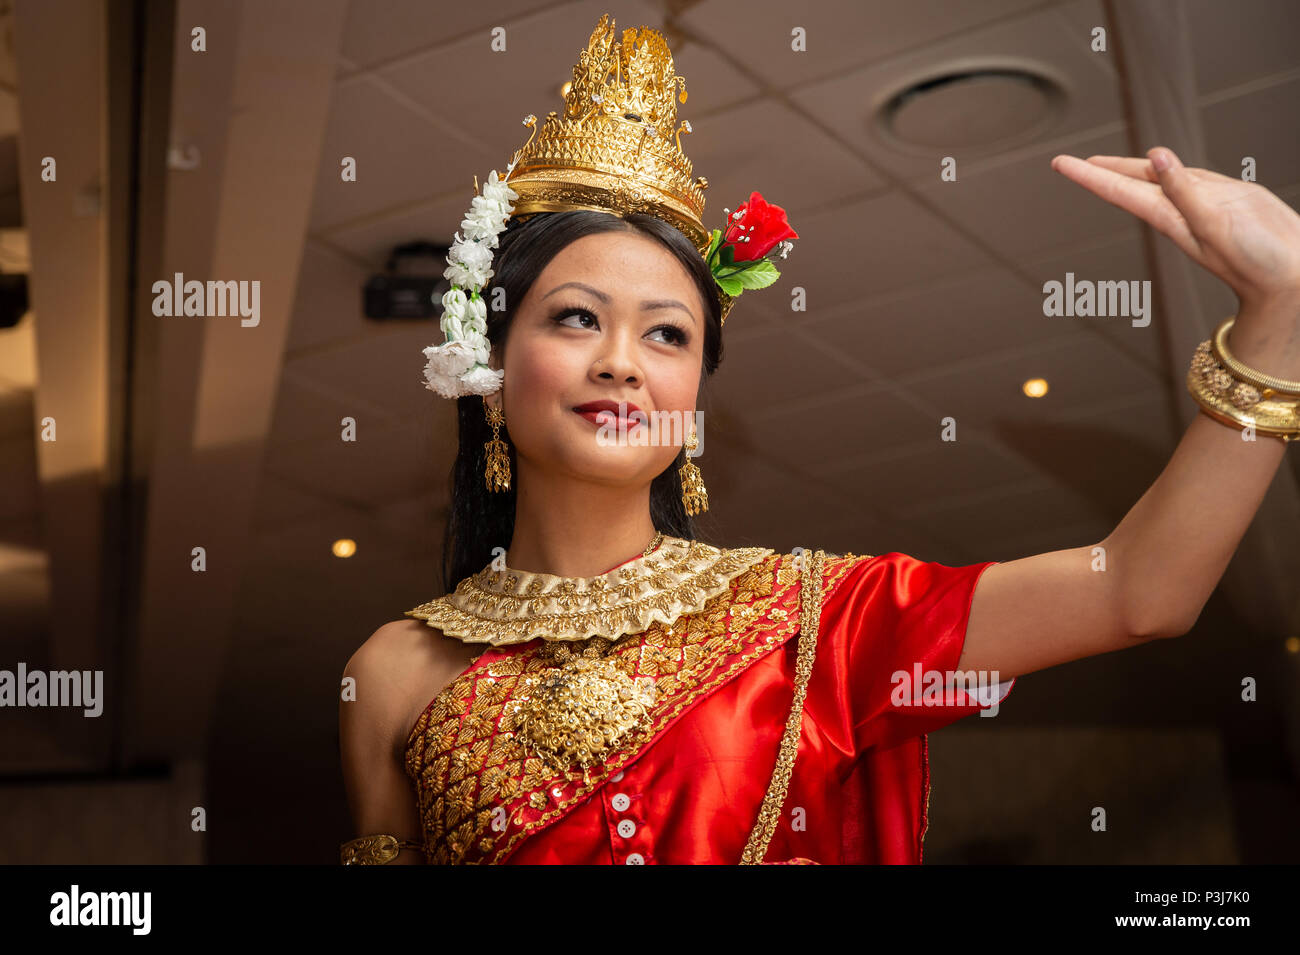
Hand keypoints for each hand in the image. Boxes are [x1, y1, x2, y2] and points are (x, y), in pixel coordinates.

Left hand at [1050, 147, 1299, 311]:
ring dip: (1132, 170)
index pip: (1119, 190)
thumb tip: (1156, 157)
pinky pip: (1193, 178)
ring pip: (1160, 180)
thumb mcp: (1213, 223)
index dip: (1089, 176)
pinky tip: (1165, 163)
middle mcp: (1181, 210)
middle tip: (1072, 162)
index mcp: (1170, 217)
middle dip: (1102, 172)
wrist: (1290, 278)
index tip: (1060, 163)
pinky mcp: (1231, 199)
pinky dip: (1174, 169)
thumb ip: (1185, 190)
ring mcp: (1205, 205)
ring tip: (1108, 162)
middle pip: (1133, 184)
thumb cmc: (1254, 260)